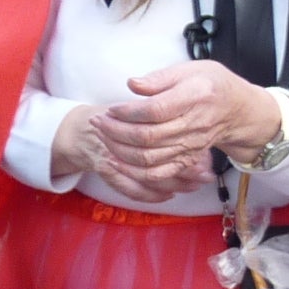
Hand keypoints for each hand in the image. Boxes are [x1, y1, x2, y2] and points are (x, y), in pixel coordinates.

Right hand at [51, 102, 205, 202]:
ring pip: (147, 176)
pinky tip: (169, 195)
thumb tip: (181, 112)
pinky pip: (131, 189)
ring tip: (195, 185)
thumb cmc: (116, 113)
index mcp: (127, 117)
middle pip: (156, 157)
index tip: (205, 152)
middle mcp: (119, 139)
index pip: (159, 133)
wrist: (82, 128)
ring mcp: (111, 157)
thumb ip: (155, 93)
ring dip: (174, 183)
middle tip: (206, 174)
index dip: (185, 144)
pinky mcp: (107, 172)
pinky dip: (152, 195)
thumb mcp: (138, 99)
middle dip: (185, 168)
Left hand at [91, 62, 280, 189]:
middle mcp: (193, 125)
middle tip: (98, 122)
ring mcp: (190, 146)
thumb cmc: (212, 84)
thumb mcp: (190, 69)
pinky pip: (158, 174)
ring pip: (149, 157)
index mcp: (195, 97)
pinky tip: (118, 161)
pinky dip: (134, 172)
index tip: (111, 108)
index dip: (128, 112)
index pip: (155, 110)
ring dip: (120, 150)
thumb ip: (160, 78)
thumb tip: (132, 85)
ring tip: (103, 137)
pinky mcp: (186, 159)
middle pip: (148, 137)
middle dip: (115, 131)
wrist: (238, 110)